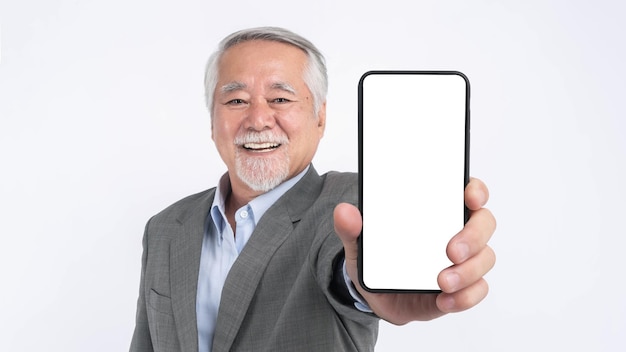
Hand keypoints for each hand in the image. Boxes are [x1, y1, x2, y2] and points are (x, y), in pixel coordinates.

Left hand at [334, 177, 495, 323]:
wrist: (377, 295)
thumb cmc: (378, 259)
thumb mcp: (359, 242)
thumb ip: (351, 227)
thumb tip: (344, 211)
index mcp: (438, 210)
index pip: (468, 190)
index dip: (476, 190)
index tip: (469, 197)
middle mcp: (457, 231)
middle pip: (484, 223)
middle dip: (473, 236)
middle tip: (450, 251)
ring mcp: (463, 260)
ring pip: (485, 258)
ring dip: (469, 271)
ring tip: (442, 282)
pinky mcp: (462, 287)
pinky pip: (477, 290)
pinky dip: (465, 296)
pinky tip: (444, 300)